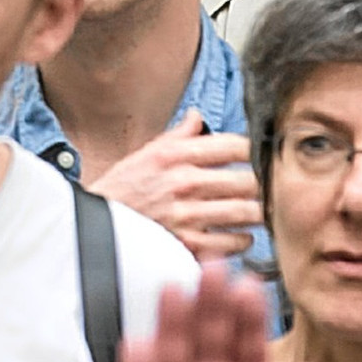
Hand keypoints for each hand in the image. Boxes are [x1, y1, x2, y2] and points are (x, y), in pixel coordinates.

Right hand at [91, 115, 261, 262]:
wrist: (94, 227)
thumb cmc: (122, 191)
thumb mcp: (144, 155)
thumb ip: (177, 136)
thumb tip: (197, 116)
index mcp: (175, 156)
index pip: (235, 145)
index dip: (256, 150)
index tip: (261, 156)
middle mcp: (184, 183)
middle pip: (248, 180)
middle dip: (262, 184)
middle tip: (268, 187)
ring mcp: (188, 216)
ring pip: (247, 212)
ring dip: (257, 212)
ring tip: (257, 210)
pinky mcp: (189, 245)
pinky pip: (234, 242)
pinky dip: (243, 239)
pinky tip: (239, 233)